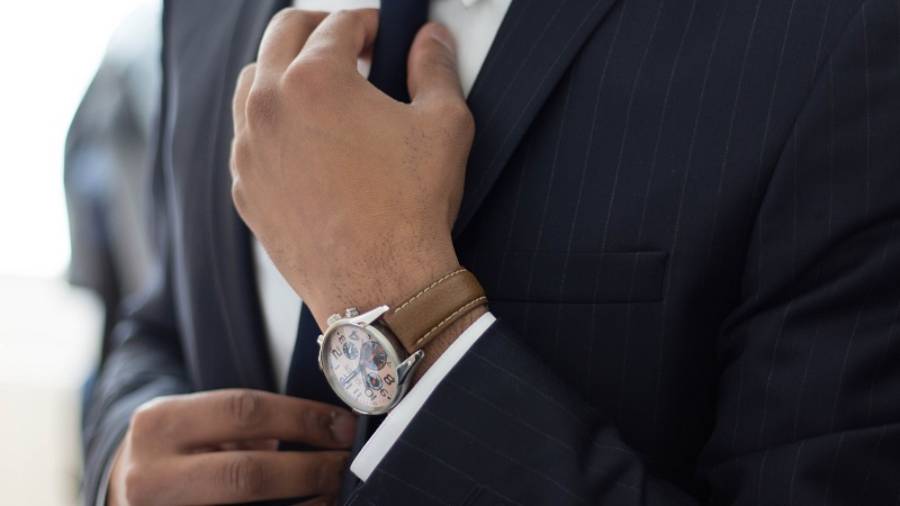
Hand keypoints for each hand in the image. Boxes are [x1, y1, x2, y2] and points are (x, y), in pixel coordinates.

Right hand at [107, 389, 355, 504]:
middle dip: (309, 469)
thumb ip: (246, 423)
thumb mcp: (195, 422)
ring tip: (337, 493)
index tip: (344, 426)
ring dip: (304, 505)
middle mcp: (150, 475)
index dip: (303, 418)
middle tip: (348, 465)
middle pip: (246, 473)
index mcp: (160, 424)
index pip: (244, 411)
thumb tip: (329, 429)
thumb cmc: (176, 451)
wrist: (122, 493)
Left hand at [230, 8, 473, 328]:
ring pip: (253, 82)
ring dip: (286, 71)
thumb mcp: (444, 124)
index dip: (369, 21)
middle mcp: (269, 107)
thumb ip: (435, 67)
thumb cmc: (411, 209)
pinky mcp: (244, 188)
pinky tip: (305, 142)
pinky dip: (272, 124)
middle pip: (283, 34)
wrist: (381, 286)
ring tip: (322, 90)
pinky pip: (248, 137)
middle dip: (320, 29)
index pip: (338, 23)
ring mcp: (249, 150)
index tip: (383, 34)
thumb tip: (431, 39)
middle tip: (350, 46)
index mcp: (315, 80)